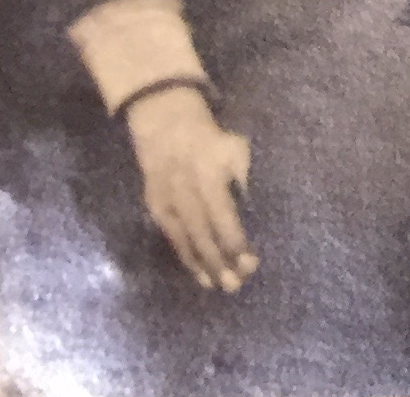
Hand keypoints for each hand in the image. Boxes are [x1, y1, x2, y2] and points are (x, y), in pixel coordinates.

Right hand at [127, 85, 255, 291]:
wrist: (165, 123)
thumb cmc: (212, 138)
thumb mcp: (236, 148)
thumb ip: (244, 177)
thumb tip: (255, 208)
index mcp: (207, 177)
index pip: (223, 217)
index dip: (235, 242)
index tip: (250, 263)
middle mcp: (184, 193)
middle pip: (203, 234)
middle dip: (220, 262)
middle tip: (236, 285)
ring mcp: (166, 202)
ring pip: (185, 241)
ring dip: (202, 266)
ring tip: (218, 286)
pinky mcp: (155, 208)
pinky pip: (172, 237)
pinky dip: (185, 256)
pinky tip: (198, 272)